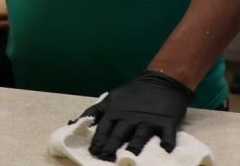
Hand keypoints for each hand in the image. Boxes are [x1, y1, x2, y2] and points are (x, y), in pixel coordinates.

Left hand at [75, 70, 193, 160]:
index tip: (93, 153)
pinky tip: (167, 149)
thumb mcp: (110, 99)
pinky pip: (167, 133)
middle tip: (106, 158)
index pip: (103, 128)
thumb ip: (93, 112)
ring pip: (140, 134)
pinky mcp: (166, 121)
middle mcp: (130, 116)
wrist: (161, 80)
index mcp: (115, 111)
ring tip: (131, 155)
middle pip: (119, 133)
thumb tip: (71, 124)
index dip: (98, 141)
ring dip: (136, 145)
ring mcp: (148, 119)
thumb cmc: (133, 94)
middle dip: (111, 147)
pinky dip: (168, 141)